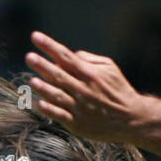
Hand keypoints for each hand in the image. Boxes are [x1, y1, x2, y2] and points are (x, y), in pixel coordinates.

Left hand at [25, 32, 150, 141]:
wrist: (131, 119)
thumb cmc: (118, 90)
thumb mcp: (110, 68)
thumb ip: (89, 59)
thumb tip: (70, 54)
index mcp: (89, 73)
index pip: (65, 56)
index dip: (49, 46)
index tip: (35, 37)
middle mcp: (83, 89)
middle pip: (58, 74)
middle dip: (42, 65)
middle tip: (29, 57)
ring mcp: (79, 107)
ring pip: (57, 95)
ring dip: (43, 88)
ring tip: (32, 81)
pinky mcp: (78, 123)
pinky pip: (60, 115)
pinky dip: (49, 109)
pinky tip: (39, 103)